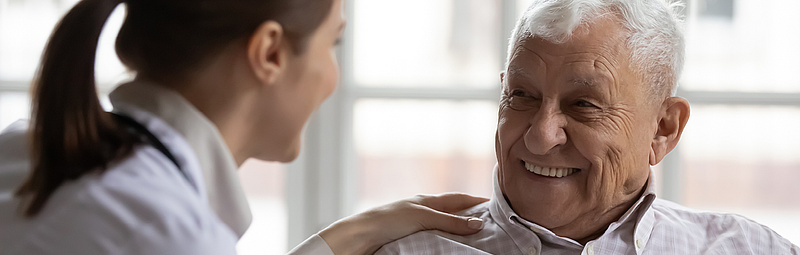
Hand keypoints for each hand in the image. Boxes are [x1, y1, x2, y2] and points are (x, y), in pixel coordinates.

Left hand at [319, 193, 488, 254]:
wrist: (359, 238)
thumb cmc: (388, 220)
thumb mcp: (422, 217)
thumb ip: (450, 220)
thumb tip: (479, 223)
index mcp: (426, 201)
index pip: (459, 198)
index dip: (477, 200)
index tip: (498, 205)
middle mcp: (423, 212)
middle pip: (454, 215)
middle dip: (472, 220)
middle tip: (494, 229)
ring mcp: (417, 228)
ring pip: (445, 231)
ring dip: (459, 236)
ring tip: (479, 244)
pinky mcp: (411, 242)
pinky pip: (435, 243)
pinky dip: (446, 246)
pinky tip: (454, 252)